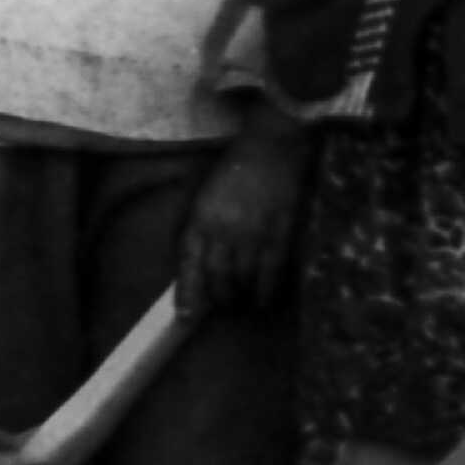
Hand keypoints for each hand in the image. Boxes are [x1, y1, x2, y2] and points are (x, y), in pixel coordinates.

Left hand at [178, 116, 308, 318]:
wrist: (272, 148)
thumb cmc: (236, 170)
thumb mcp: (206, 197)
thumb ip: (202, 228)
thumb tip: (200, 264)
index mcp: (202, 217)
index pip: (190, 262)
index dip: (187, 292)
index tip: (186, 316)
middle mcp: (224, 229)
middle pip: (217, 276)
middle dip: (218, 298)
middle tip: (222, 307)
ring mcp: (252, 234)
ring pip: (243, 279)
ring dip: (241, 297)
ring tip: (242, 305)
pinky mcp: (278, 234)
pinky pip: (270, 272)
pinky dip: (266, 291)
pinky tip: (264, 299)